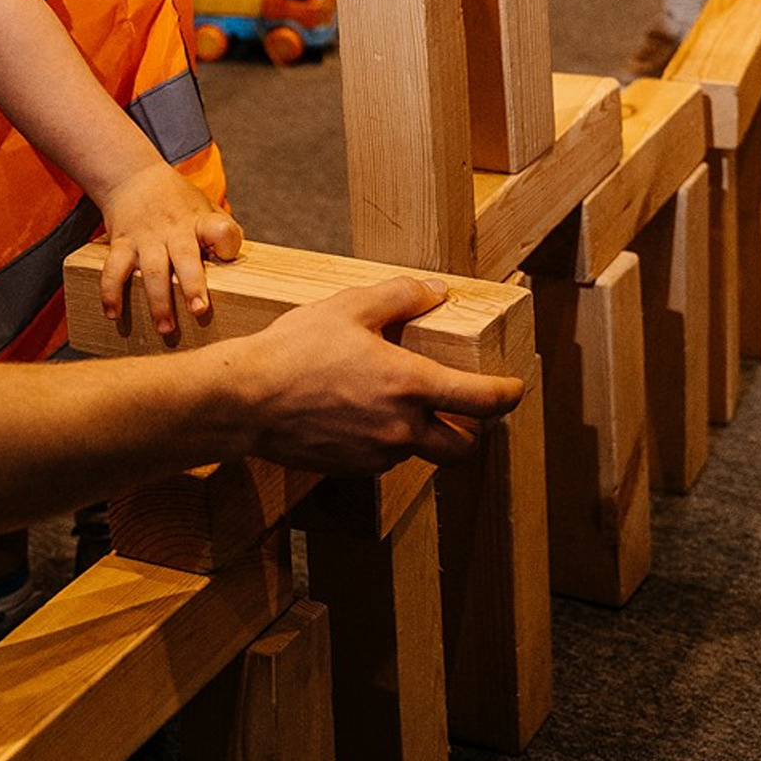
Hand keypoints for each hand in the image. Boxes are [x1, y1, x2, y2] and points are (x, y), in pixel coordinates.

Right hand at [98, 166, 243, 333]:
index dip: (226, 240)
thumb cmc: (178, 201)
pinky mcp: (122, 243)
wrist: (134, 176)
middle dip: (192, 285)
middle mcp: (174, 229)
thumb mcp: (204, 208)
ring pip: (152, 269)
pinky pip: (114, 269)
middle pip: (185, 256)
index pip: (220, 228)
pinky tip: (113, 314)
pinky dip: (111, 292)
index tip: (227, 255)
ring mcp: (147, 237)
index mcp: (200, 221)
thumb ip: (221, 233)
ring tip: (165, 328)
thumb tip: (238, 265)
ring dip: (158, 301)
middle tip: (199, 312)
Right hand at [240, 277, 525, 473]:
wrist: (245, 402)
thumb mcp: (351, 307)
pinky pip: (390, 459)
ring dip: (430, 434)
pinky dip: (395, 441)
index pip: (483, 402)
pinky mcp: (354, 469)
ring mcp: (378, 455)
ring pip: (425, 453)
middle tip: (470, 407)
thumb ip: (401, 296)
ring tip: (409, 402)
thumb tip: (436, 292)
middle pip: (465, 447)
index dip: (508, 395)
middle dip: (476, 430)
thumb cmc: (295, 350)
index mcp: (410, 385)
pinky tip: (371, 413)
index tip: (515, 387)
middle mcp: (402, 429)